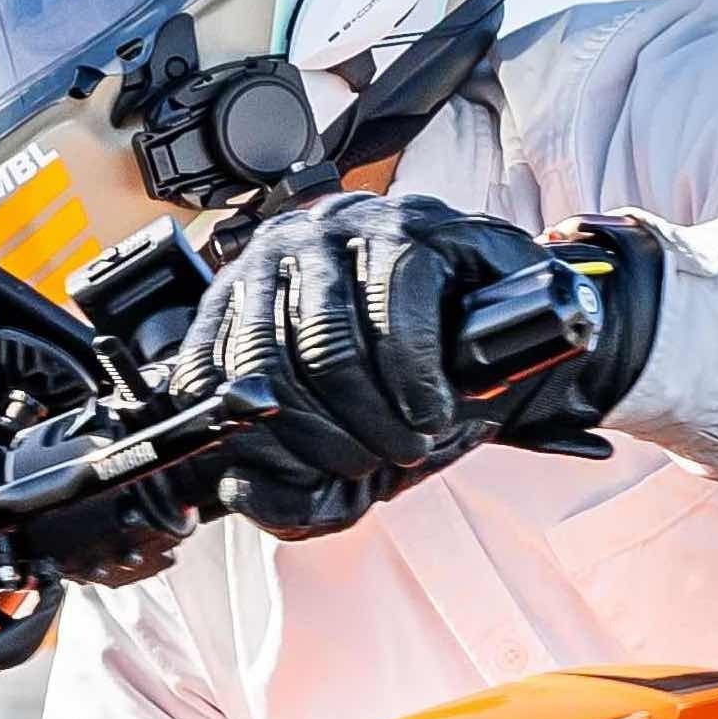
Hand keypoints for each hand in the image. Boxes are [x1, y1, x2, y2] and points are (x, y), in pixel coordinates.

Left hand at [182, 191, 512, 519]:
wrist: (512, 354)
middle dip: (324, 440)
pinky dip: (413, 380)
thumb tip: (240, 489)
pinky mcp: (407, 226)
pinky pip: (391, 313)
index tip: (309, 476)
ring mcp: (338, 229)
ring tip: (409, 441)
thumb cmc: (415, 395)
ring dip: (373, 417)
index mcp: (239, 303)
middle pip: (265, 366)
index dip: (254, 443)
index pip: (205, 375)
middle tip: (372, 465)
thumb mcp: (346, 463)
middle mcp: (274, 254)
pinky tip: (431, 408)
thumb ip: (288, 492)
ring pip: (325, 343)